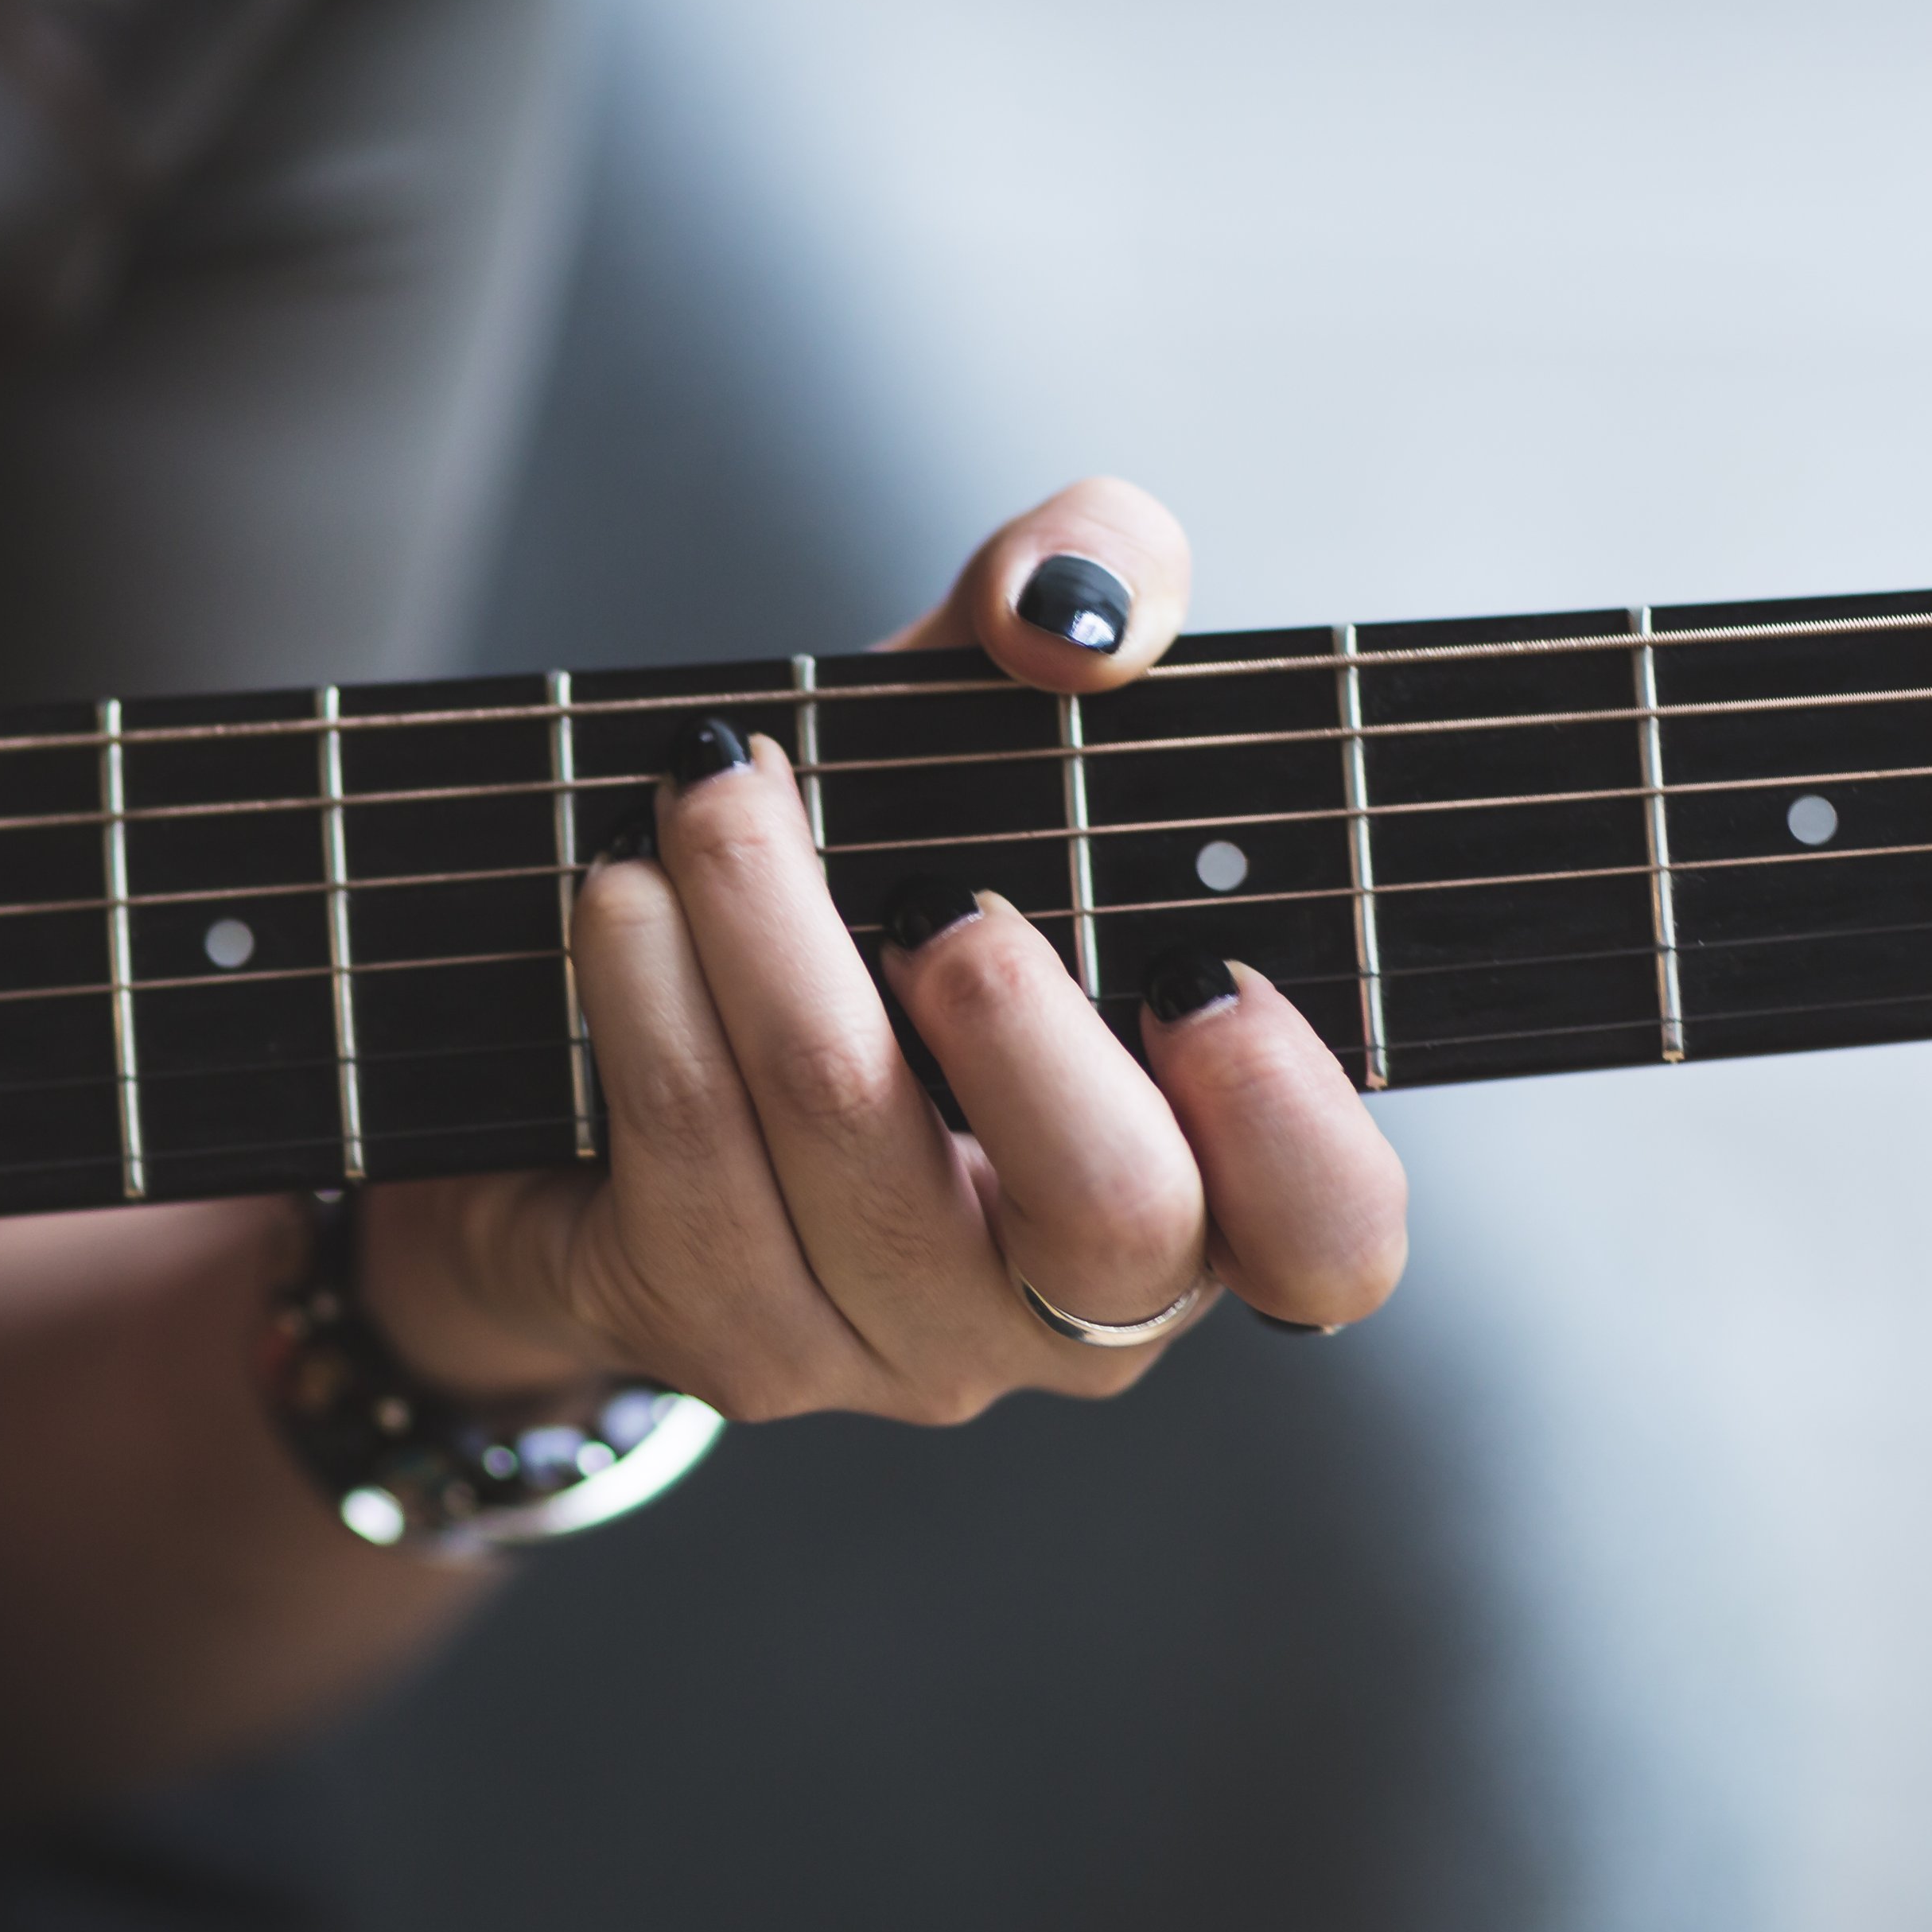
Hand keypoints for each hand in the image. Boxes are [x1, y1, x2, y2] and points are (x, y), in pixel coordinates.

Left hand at [359, 477, 1407, 1421]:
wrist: (603, 1051)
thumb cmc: (867, 881)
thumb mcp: (989, 716)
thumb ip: (1085, 587)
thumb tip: (1072, 610)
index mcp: (1201, 1178)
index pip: (1328, 1237)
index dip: (1292, 1125)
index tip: (1199, 976)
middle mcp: (1074, 1302)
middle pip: (1111, 1219)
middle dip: (1019, 1028)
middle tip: (936, 898)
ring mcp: (898, 1344)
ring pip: (856, 1153)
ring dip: (771, 932)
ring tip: (712, 794)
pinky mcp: (728, 1337)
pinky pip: (695, 1159)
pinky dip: (653, 990)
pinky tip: (626, 889)